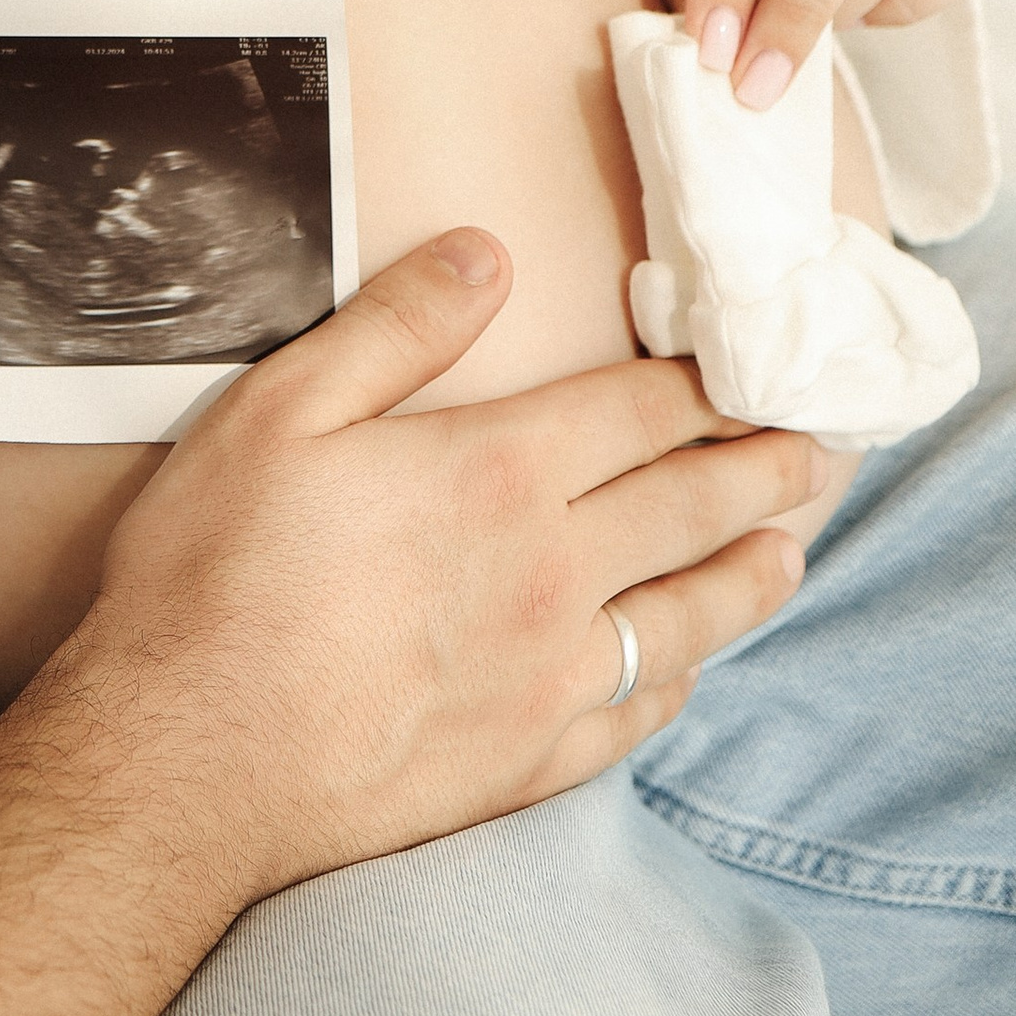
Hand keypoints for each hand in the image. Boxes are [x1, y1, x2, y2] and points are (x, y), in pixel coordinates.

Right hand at [79, 231, 821, 901]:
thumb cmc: (217, 574)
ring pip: (690, 614)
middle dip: (764, 469)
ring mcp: (550, 677)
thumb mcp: (281, 410)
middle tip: (823, 449)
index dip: (705, 385)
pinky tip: (691, 668)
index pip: (638, 411)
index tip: (756, 370)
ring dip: (752, 573)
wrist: (192, 761)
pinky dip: (681, 680)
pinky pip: (638, 714)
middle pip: (690, 505)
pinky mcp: (530, 762)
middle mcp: (552, 572)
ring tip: (793, 549)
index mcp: (499, 471)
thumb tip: (487, 254)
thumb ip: (396, 327)